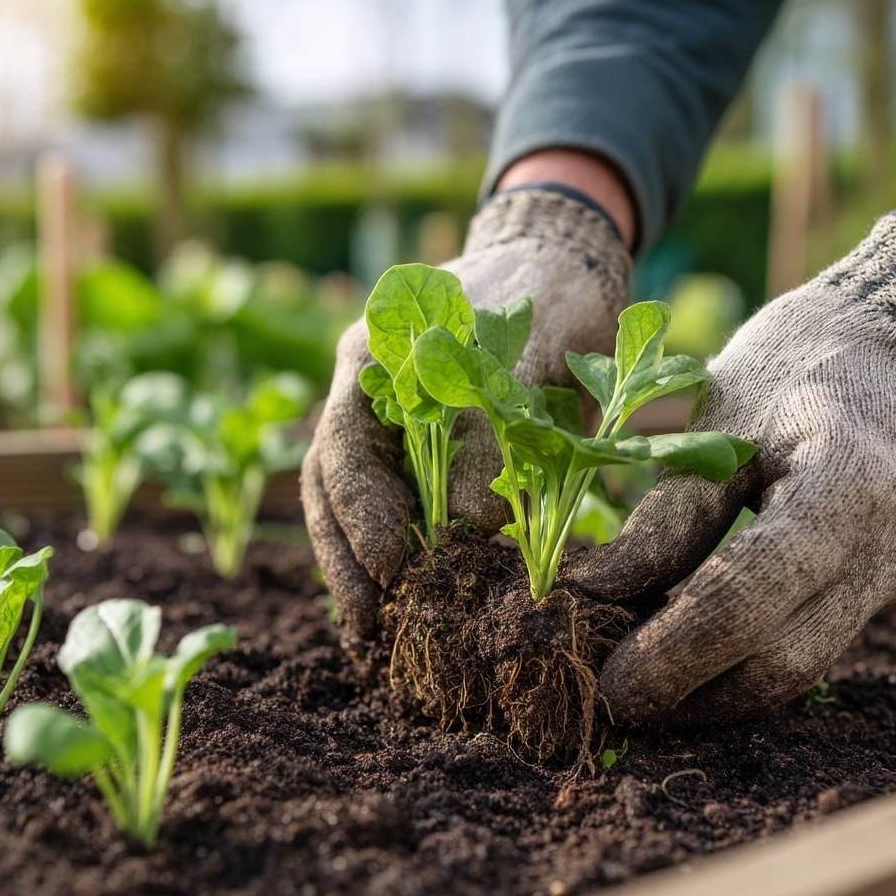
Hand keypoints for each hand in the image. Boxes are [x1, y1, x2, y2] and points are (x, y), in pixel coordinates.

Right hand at [301, 187, 631, 638]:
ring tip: (372, 628)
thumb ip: (492, 423)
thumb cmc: (542, 293)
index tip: (392, 563)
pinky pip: (398, 506)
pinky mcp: (424, 451)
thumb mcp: (524, 345)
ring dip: (360, 565)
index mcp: (376, 357)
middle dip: (347, 555)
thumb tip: (471, 523)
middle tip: (368, 621)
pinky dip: (397, 553)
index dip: (363, 508)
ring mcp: (390, 425)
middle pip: (333, 484)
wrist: (562, 267)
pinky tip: (401, 597)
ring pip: (355, 503)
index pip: (346, 442)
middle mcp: (368, 396)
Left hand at [566, 209, 895, 724]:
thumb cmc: (794, 365)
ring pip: (801, 666)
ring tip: (643, 687)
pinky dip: (747, 661)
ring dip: (717, 692)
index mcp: (843, 488)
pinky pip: (812, 642)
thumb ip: (665, 519)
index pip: (747, 600)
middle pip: (781, 659)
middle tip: (612, 699)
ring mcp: (894, 572)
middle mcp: (885, 547)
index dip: (671, 654)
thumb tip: (593, 597)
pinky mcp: (882, 584)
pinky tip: (691, 657)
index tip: (608, 685)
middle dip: (690, 692)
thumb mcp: (718, 425)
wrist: (895, 346)